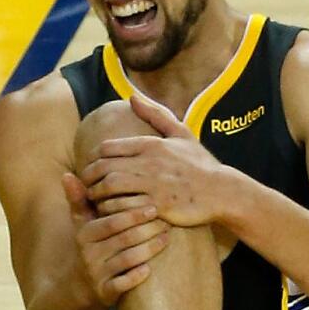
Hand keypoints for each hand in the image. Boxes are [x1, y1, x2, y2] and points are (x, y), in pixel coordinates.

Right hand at [62, 172, 168, 305]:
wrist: (82, 283)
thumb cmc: (90, 243)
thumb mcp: (81, 222)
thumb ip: (78, 198)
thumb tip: (66, 174)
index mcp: (85, 234)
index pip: (112, 221)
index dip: (133, 214)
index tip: (154, 206)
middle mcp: (89, 254)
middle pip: (123, 239)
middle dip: (147, 229)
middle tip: (168, 220)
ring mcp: (97, 273)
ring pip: (127, 259)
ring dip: (149, 249)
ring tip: (167, 238)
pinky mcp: (105, 292)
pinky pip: (122, 284)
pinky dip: (136, 277)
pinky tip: (150, 269)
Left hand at [80, 93, 227, 227]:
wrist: (222, 191)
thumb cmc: (200, 164)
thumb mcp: (181, 133)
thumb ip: (155, 114)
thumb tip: (131, 97)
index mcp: (151, 144)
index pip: (107, 148)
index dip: (93, 159)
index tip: (91, 168)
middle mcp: (149, 161)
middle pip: (103, 167)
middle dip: (89, 177)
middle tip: (86, 186)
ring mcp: (153, 183)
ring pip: (110, 186)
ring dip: (97, 194)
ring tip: (94, 199)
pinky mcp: (158, 205)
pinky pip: (124, 206)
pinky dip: (112, 209)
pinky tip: (110, 212)